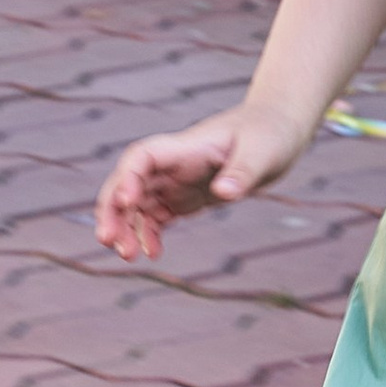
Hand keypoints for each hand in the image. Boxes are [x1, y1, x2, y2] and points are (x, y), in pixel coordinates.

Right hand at [94, 101, 308, 262]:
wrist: (278, 130)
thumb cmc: (270, 133)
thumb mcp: (263, 152)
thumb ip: (242, 172)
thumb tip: (225, 193)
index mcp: (185, 147)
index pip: (142, 158)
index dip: (127, 178)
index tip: (127, 203)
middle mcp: (173, 163)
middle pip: (128, 182)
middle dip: (113, 210)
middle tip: (108, 241)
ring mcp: (176, 180)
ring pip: (137, 204)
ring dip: (127, 227)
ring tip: (128, 256)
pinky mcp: (185, 196)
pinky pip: (156, 216)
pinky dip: (149, 234)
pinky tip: (152, 254)